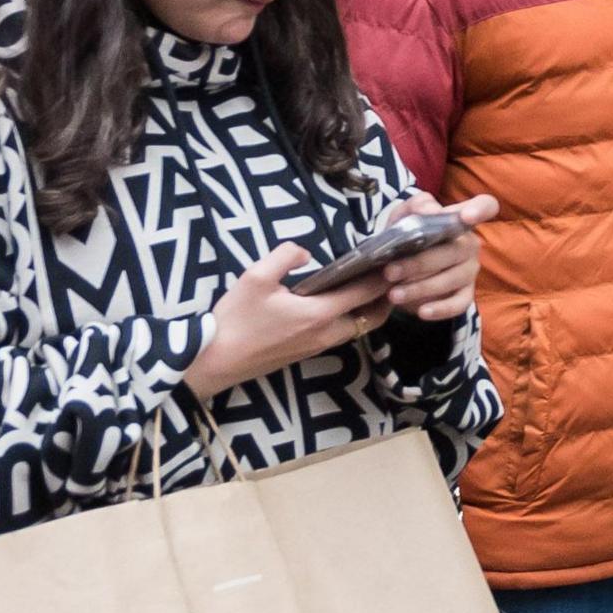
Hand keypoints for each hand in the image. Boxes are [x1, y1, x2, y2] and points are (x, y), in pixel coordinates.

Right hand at [187, 246, 393, 397]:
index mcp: (319, 314)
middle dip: (386, 297)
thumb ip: (285, 256)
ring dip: (370, 310)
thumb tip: (306, 251)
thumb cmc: (235, 319)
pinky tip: (342, 304)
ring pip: (359, 328)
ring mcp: (319, 346)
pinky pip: (342, 335)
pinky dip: (353, 319)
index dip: (384, 277)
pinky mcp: (308, 353)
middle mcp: (327, 333)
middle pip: (372, 316)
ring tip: (369, 287)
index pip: (365, 293)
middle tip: (389, 275)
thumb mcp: (255, 278)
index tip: (397, 261)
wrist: (216, 360)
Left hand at [378, 193, 498, 320]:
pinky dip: (440, 309)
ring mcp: (469, 270)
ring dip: (421, 288)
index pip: (485, 206)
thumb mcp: (402, 216)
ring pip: (452, 279)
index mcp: (459, 219)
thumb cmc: (403, 236)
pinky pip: (459, 304)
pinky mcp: (465, 294)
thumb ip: (416, 206)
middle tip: (390, 271)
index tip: (467, 216)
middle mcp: (470, 244)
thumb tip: (431, 211)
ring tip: (394, 294)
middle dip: (420, 263)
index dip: (480, 209)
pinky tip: (422, 312)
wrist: (392, 268)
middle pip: (455, 251)